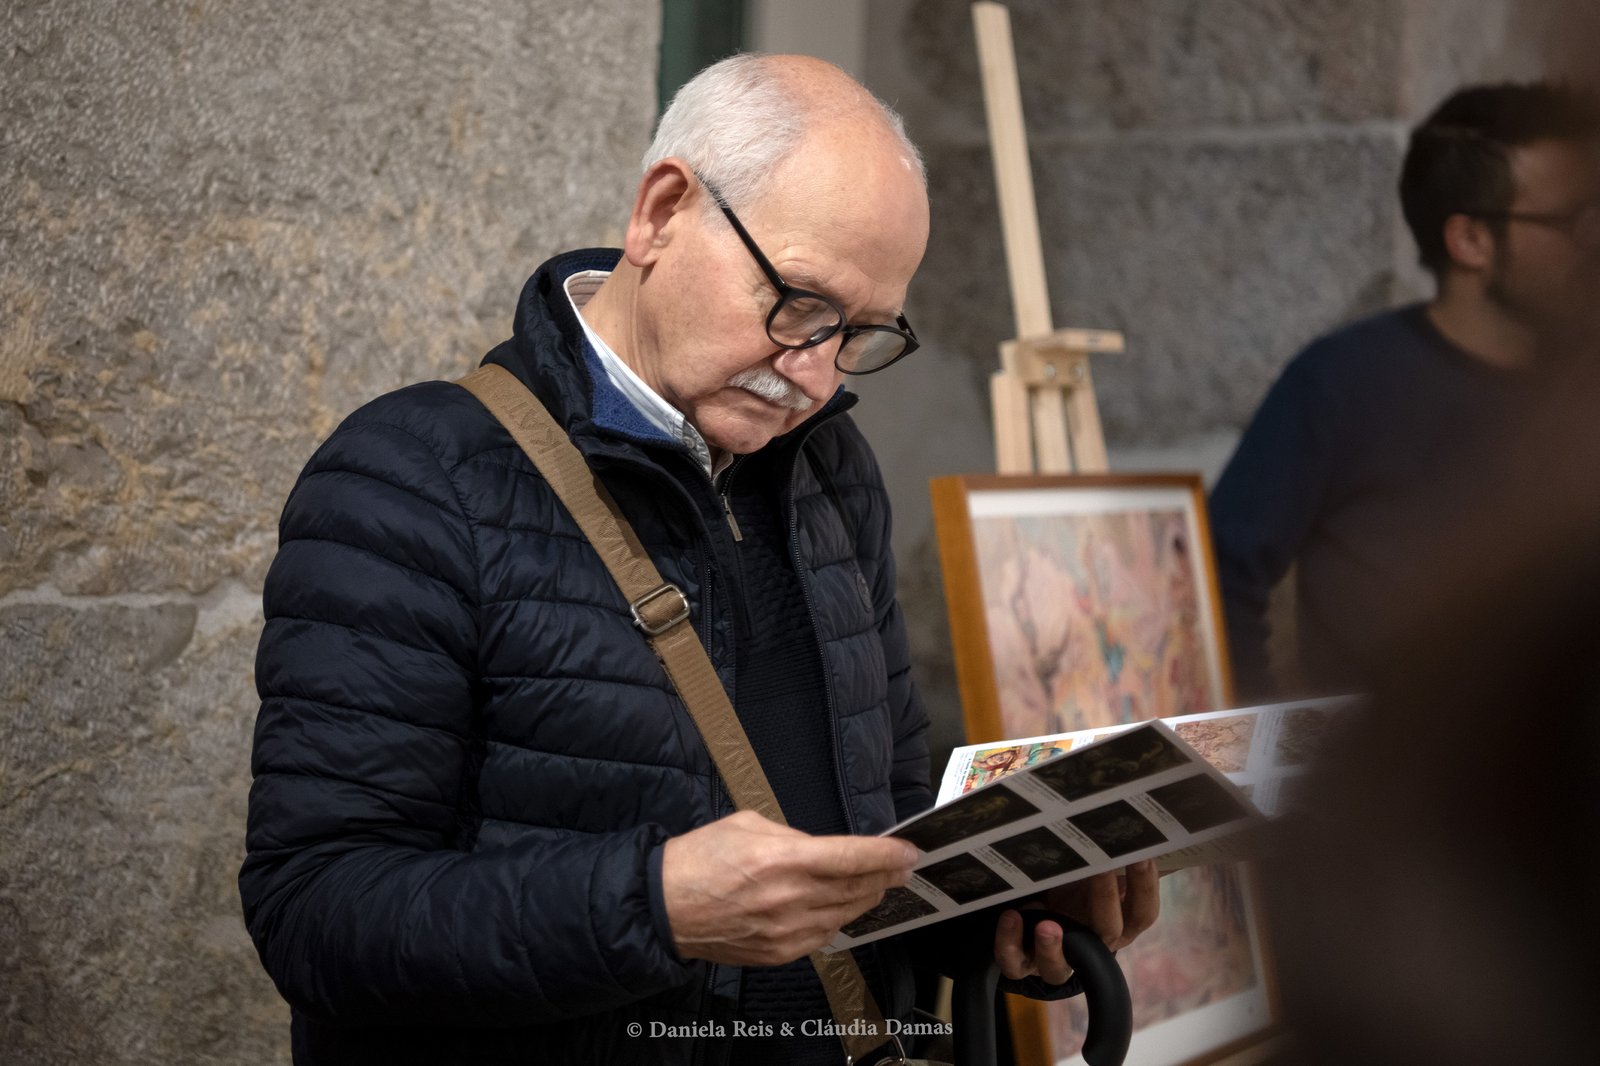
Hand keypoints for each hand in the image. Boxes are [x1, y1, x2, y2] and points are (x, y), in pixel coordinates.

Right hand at [662, 810, 919, 965]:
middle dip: (884, 876)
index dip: (886, 855)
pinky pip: (823, 935)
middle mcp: (789, 898)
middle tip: (901, 867)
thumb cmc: (700, 858)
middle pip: (856, 888)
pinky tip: (843, 907)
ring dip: (866, 898)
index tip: (908, 852)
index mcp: (782, 859)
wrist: (664, 907)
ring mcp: (786, 930)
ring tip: (877, 885)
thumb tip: (823, 851)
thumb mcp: (748, 824)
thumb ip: (793, 836)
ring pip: (845, 914)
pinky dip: (839, 919)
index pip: (851, 857)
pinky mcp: (779, 952)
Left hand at [993, 861, 1159, 982]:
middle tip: (1101, 867)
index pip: (1143, 912)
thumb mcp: (1092, 878)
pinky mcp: (1023, 964)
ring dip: (1053, 946)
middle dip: (1106, 897)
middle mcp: (1091, 947)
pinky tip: (1011, 916)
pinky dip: (1009, 942)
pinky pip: (1015, 962)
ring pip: (1058, 967)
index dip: (1145, 885)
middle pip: (1107, 932)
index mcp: (1118, 926)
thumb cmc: (1072, 893)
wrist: (1035, 925)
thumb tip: (1128, 823)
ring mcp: (1057, 959)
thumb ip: (1108, 859)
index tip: (1141, 853)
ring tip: (1047, 925)